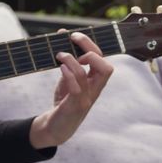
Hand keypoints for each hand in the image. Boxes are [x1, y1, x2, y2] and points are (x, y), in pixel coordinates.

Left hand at [29, 31, 114, 148]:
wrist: (55, 128)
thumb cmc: (64, 101)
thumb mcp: (68, 79)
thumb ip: (68, 61)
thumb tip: (62, 34)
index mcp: (95, 82)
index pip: (103, 60)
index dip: (91, 45)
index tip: (74, 36)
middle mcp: (95, 90)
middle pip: (106, 67)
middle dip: (90, 49)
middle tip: (72, 41)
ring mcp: (87, 99)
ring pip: (90, 76)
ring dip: (73, 60)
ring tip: (59, 55)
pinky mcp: (75, 107)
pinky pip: (78, 88)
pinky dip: (69, 74)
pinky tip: (60, 67)